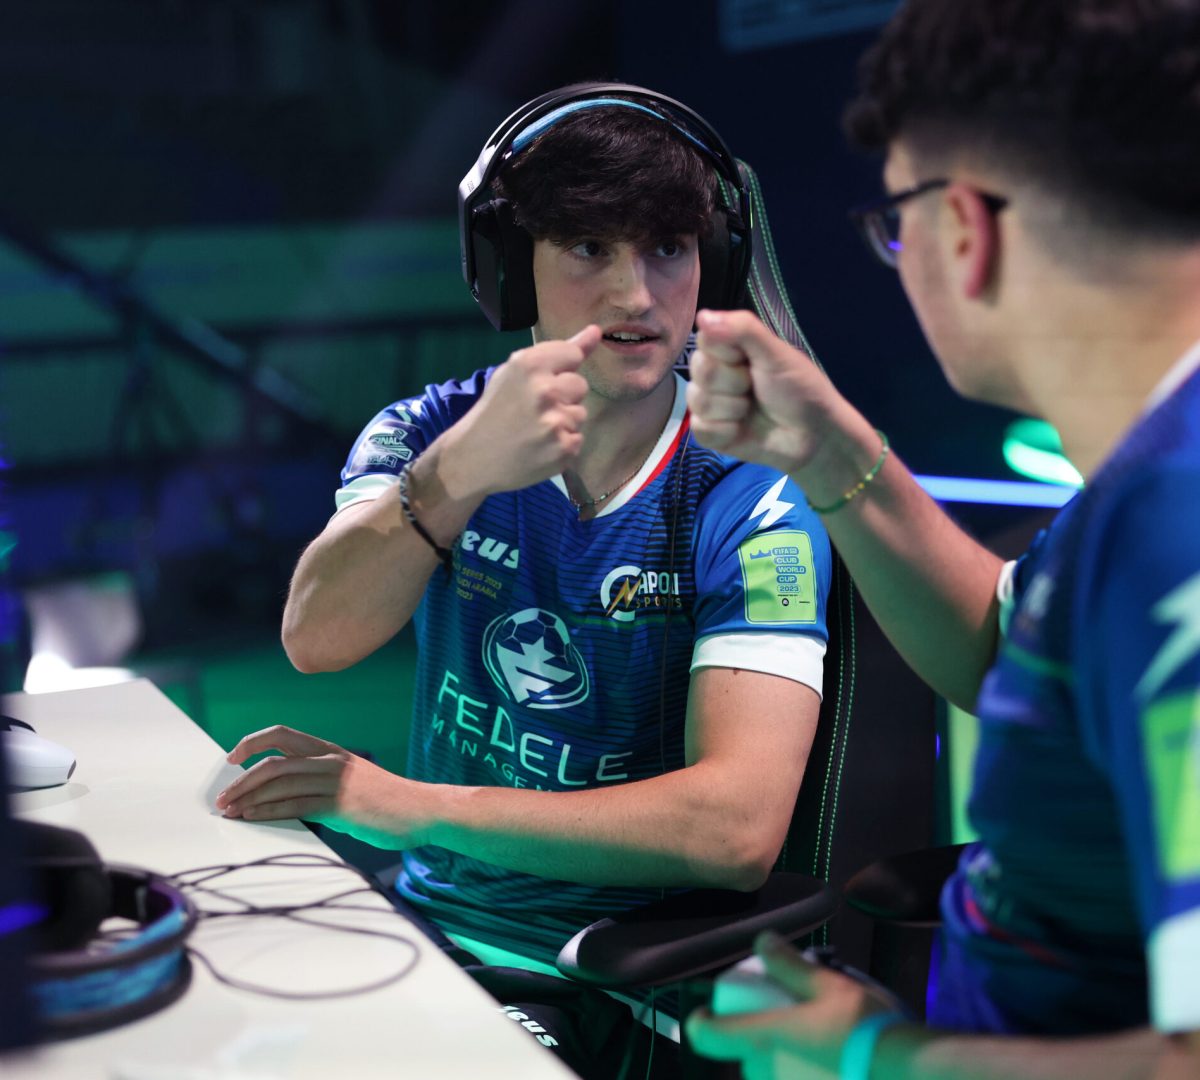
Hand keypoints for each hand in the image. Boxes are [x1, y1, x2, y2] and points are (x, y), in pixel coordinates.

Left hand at [216, 726, 424, 848]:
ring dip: (248, 797)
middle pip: (273, 761)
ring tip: (229, 811)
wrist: (421, 810)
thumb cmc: (385, 800)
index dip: (253, 741)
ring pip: (279, 783)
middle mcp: (330, 761)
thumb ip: (321, 779)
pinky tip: (252, 817)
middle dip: (241, 779)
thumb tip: (285, 793)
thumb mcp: (352, 779)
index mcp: (331, 751)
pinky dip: (267, 811)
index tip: (233, 757)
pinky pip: (294, 806)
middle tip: (222, 796)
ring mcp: (335, 781)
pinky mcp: (340, 805)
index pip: (283, 735)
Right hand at [441, 324, 598, 498]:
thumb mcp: (515, 372)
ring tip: (536, 431)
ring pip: (580, 414)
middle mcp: (545, 390)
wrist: (473, 458)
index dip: (560, 369)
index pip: (573, 354)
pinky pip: (577, 439)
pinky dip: (562, 445)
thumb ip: (558, 352)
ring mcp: (556, 422)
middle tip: (535, 410)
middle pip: (580, 385)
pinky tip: (540, 448)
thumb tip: (596, 331)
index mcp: (529, 364)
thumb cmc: (495, 410)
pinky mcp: (564, 448)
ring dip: (563, 422)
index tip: (543, 381)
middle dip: (564, 396)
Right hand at [686, 309, 842, 476]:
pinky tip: (742, 430)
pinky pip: (700, 428)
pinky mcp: (709, 432)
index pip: (705, 339)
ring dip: (732, 408)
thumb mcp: (777, 354)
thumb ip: (743, 329)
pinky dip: (726, 431)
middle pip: (699, 369)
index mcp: (730, 348)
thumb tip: (702, 316)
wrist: (813, 436)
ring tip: (752, 410)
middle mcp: (715, 373)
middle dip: (733, 382)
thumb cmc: (799, 388)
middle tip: (756, 387)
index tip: (750, 359)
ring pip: (697, 400)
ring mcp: (710, 403)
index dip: (726, 351)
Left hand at [686, 933, 892, 1079]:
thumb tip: (762, 941)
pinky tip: (831, 1067)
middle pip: (747, 1056)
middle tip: (783, 1023)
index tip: (702, 1015)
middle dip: (759, 1041)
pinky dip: (806, 1074)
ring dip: (783, 1061)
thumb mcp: (829, 985)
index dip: (700, 1024)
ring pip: (772, 1074)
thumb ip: (791, 965)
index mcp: (769, 1035)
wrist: (911, 1075)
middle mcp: (772, 1070)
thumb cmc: (867, 1028)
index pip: (712, 1034)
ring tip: (815, 1046)